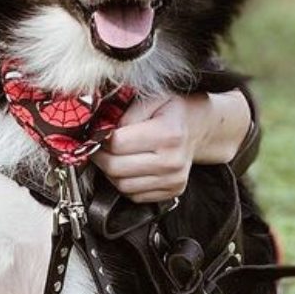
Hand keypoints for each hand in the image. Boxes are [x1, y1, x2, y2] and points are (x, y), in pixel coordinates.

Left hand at [90, 93, 207, 201]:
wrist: (198, 127)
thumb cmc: (173, 110)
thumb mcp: (153, 97)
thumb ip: (127, 112)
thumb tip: (103, 130)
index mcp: (168, 134)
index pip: (117, 144)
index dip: (100, 138)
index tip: (96, 133)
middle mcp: (172, 161)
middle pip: (116, 168)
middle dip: (100, 157)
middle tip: (97, 146)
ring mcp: (174, 179)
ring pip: (123, 186)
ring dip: (110, 172)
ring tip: (113, 156)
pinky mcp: (172, 191)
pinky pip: (135, 196)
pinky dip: (125, 183)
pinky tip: (128, 168)